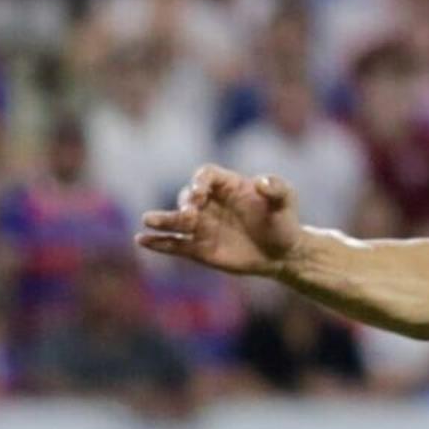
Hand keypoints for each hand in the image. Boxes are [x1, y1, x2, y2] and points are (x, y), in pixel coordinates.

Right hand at [138, 166, 302, 278]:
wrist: (283, 253)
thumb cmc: (284, 222)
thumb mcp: (286, 201)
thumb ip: (276, 189)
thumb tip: (260, 182)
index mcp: (227, 185)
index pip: (205, 175)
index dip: (200, 181)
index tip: (201, 193)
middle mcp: (209, 203)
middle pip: (187, 196)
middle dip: (185, 203)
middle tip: (191, 214)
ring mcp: (201, 225)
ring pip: (176, 220)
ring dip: (162, 220)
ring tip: (148, 221)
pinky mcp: (198, 248)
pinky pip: (174, 244)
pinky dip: (158, 243)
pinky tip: (142, 241)